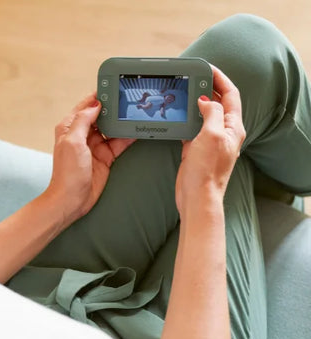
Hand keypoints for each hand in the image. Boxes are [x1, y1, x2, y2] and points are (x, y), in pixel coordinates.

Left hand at [46, 93, 134, 226]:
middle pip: (101, 115)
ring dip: (122, 122)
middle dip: (114, 107)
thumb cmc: (68, 172)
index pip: (86, 106)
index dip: (99, 96)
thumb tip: (96, 104)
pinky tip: (137, 130)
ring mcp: (95, 146)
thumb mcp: (73, 141)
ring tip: (136, 111)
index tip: (113, 86)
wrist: (72, 199)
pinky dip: (128, 137)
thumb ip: (84, 120)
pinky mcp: (105, 157)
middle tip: (129, 97)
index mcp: (70, 127)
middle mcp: (82, 134)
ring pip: (112, 128)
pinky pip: (119, 143)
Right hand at [175, 66, 245, 216]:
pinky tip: (178, 117)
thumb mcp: (212, 135)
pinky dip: (187, 120)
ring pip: (204, 116)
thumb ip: (211, 112)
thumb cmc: (207, 170)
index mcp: (232, 127)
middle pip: (218, 103)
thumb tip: (205, 100)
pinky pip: (193, 130)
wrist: (197, 197)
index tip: (208, 68)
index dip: (220, 79)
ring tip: (185, 93)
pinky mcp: (197, 151)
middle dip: (207, 88)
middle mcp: (223, 133)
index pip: (230, 95)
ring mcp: (210, 143)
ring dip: (196, 104)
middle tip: (194, 78)